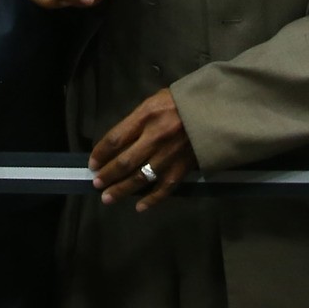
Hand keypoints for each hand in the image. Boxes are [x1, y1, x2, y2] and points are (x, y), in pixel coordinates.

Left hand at [89, 88, 195, 209]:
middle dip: (108, 175)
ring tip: (108, 197)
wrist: (216, 110)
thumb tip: (117, 141)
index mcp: (146, 116)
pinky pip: (165, 187)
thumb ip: (136, 119)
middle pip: (125, 161)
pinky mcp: (183, 168)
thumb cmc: (181, 102)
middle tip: (96, 183)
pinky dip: (151, 199)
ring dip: (122, 190)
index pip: (116, 139)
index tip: (92, 163)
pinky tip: (139, 207)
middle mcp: (155, 137)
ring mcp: (169, 155)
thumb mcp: (155, 100)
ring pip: (141, 178)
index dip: (101, 153)